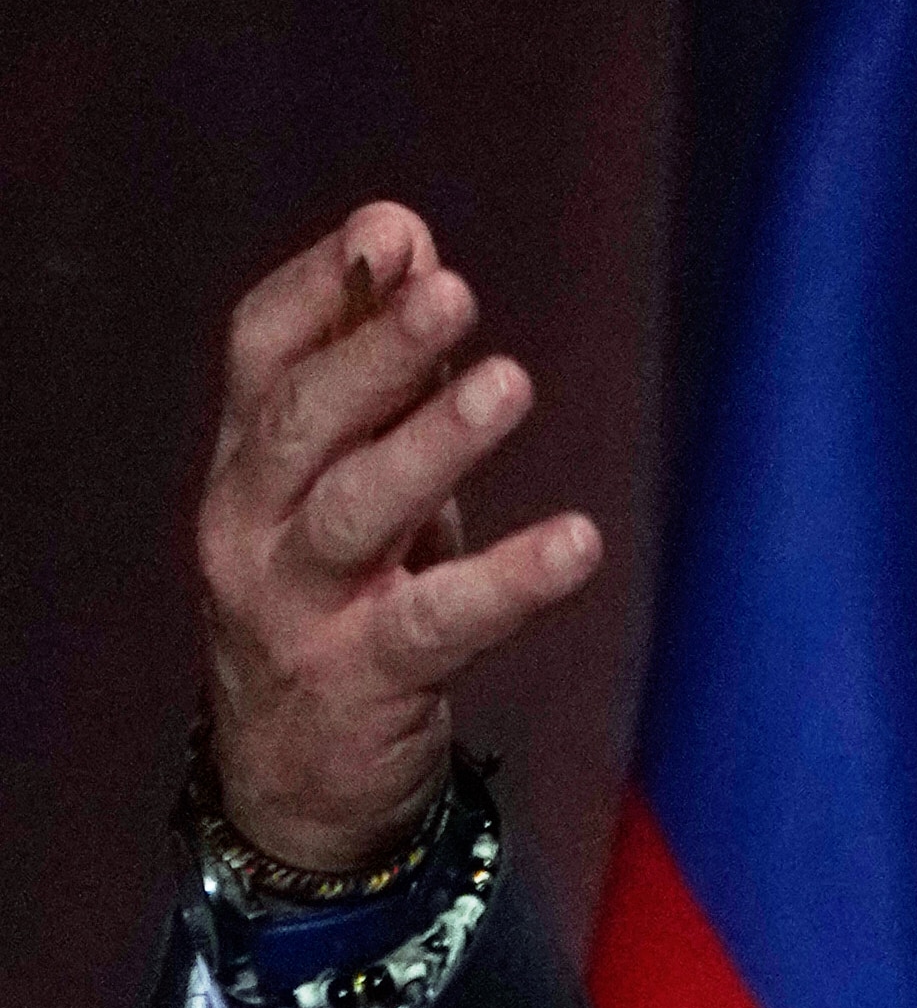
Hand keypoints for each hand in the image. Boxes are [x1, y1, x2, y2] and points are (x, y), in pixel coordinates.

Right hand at [196, 202, 602, 869]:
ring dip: (434, 443)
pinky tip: (576, 543)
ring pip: (358, 511)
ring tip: (508, 384)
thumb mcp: (350, 480)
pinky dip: (509, 581)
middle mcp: (251, 523)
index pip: (259, 350)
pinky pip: (438, 621)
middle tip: (452, 292)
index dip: (322, 287)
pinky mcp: (362, 678)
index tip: (393, 230)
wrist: (294, 776)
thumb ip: (380, 375)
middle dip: (376, 351)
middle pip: (304, 420)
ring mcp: (297, 605)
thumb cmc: (341, 595)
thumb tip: (410, 243)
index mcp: (248, 459)